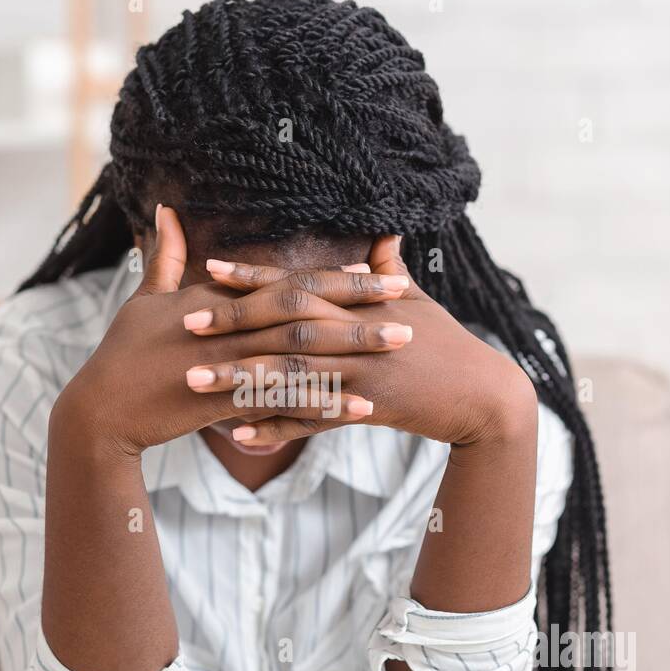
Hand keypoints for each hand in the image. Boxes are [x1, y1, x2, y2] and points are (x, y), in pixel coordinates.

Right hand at [53, 207, 412, 456]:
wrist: (100, 411)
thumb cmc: (122, 354)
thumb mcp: (145, 300)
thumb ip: (166, 258)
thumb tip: (166, 211)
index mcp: (214, 299)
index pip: (284, 282)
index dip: (331, 278)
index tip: (375, 273)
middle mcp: (225, 327)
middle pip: (304, 310)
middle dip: (358, 306)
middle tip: (408, 304)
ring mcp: (226, 364)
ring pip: (303, 352)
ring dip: (354, 351)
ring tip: (400, 350)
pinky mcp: (224, 403)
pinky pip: (285, 402)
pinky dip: (326, 404)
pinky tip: (364, 408)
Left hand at [185, 236, 538, 447]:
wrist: (485, 394)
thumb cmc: (448, 343)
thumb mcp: (419, 302)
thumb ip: (390, 272)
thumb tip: (384, 236)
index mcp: (361, 300)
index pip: (298, 281)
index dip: (254, 275)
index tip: (209, 268)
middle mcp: (357, 329)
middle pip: (285, 320)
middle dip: (233, 320)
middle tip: (185, 323)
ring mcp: (363, 368)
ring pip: (290, 369)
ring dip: (239, 375)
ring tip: (194, 380)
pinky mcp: (370, 406)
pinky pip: (312, 420)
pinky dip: (274, 428)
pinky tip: (237, 434)